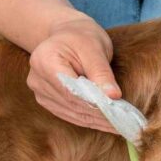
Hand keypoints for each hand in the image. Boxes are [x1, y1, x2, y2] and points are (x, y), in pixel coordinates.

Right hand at [27, 15, 120, 132]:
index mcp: (44, 60)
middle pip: (71, 103)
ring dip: (95, 121)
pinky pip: (69, 114)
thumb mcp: (94, 48)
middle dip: (98, 114)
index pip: (71, 90)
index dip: (94, 103)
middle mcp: (37, 79)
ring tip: (118, 125)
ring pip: (71, 113)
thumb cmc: (82, 36)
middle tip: (123, 122)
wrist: (66, 34)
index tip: (117, 112)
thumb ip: (101, 72)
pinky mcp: (46, 100)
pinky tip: (106, 124)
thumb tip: (113, 96)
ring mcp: (39, 92)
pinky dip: (88, 119)